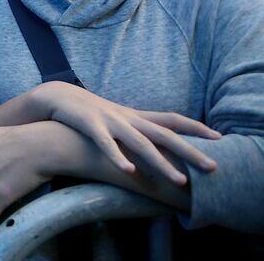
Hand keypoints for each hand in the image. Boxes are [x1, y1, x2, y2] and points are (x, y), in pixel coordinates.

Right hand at [28, 81, 217, 181]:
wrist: (56, 96)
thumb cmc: (89, 113)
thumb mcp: (117, 119)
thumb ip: (137, 129)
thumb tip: (160, 144)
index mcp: (136, 116)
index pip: (173, 119)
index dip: (196, 127)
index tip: (220, 138)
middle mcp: (128, 117)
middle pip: (165, 134)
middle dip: (190, 151)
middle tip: (213, 167)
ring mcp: (110, 121)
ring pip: (140, 143)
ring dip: (161, 163)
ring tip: (180, 181)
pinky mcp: (89, 125)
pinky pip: (106, 144)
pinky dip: (118, 157)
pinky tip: (129, 171)